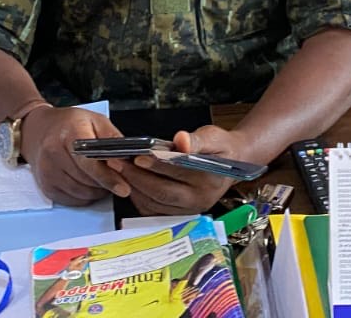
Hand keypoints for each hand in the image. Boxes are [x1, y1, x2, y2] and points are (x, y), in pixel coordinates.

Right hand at [20, 106, 130, 205]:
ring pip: (80, 192)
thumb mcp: (95, 120)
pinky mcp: (45, 185)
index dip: (108, 177)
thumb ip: (112, 138)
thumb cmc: (69, 124)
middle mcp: (53, 152)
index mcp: (69, 133)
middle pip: (86, 179)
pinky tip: (90, 186)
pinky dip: (85, 196)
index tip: (123, 188)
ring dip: (96, 191)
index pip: (89, 162)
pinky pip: (71, 199)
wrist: (38, 130)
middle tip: (119, 182)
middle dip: (105, 184)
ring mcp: (47, 171)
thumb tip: (126, 158)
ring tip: (105, 181)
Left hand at [116, 126, 248, 215]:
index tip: (137, 156)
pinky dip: (139, 199)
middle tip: (117, 163)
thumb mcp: (214, 136)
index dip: (156, 165)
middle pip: (162, 192)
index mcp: (209, 179)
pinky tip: (131, 184)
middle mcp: (200, 200)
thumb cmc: (221, 148)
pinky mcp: (181, 215)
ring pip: (155, 204)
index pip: (177, 173)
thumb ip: (196, 140)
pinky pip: (154, 212)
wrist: (233, 164)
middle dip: (137, 178)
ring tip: (119, 171)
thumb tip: (180, 140)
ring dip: (134, 188)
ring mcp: (190, 211)